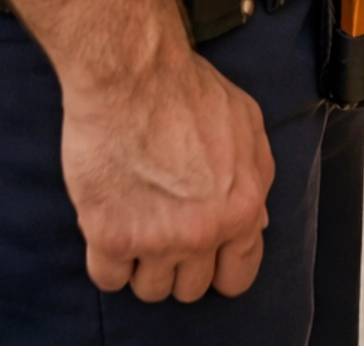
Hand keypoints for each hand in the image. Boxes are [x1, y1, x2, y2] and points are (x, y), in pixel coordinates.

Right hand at [62, 42, 274, 302]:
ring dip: (142, 263)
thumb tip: (256, 219)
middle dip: (178, 263)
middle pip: (190, 288)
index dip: (219, 267)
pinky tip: (110, 223)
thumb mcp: (247, 124)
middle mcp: (204, 231)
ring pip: (149, 290)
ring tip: (138, 220)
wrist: (133, 73)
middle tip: (164, 227)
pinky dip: (107, 258)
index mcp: (243, 206)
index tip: (204, 256)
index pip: (238, 276)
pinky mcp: (110, 237)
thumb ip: (256, 176)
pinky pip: (108, 279)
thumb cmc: (188, 89)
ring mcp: (157, 238)